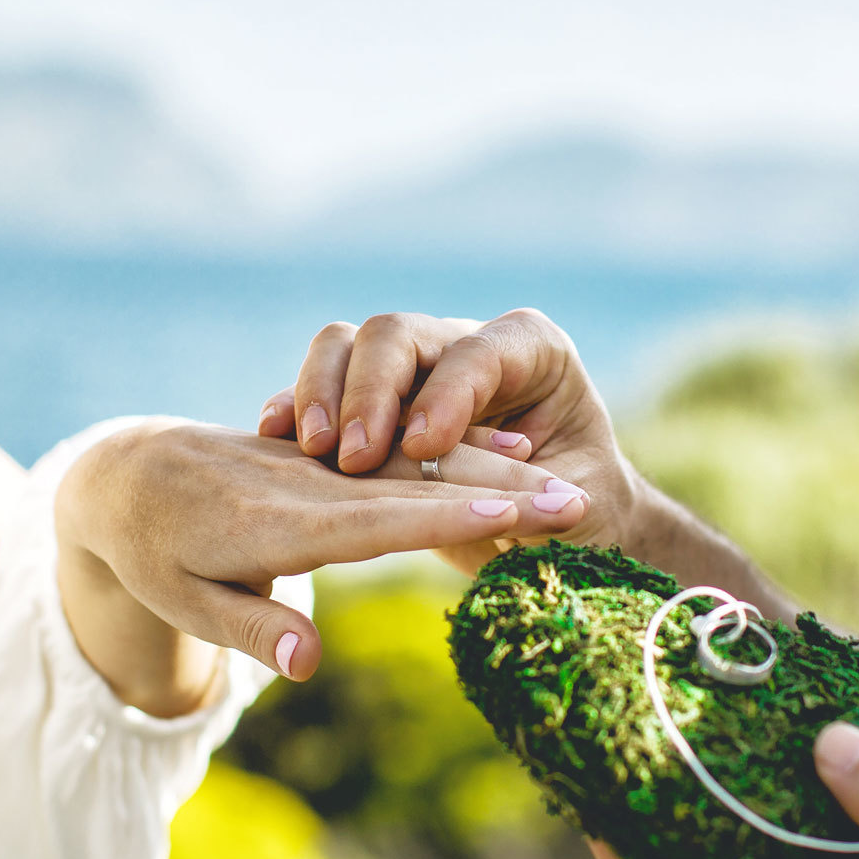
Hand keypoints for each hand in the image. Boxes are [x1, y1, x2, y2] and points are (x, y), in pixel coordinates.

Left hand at [58, 419, 588, 683]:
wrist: (127, 473)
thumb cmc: (153, 554)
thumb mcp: (185, 603)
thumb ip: (254, 630)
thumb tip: (311, 664)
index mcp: (276, 523)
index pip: (380, 520)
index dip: (454, 516)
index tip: (518, 512)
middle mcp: (310, 484)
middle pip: (419, 486)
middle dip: (499, 493)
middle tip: (579, 502)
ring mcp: (323, 462)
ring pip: (421, 463)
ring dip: (493, 471)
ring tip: (564, 483)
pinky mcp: (329, 451)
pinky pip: (403, 452)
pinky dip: (459, 452)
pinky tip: (512, 456)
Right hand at [257, 310, 643, 553]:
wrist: (560, 524)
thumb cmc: (586, 512)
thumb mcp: (583, 509)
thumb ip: (550, 510)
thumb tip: (511, 519)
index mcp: (532, 353)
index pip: (478, 354)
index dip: (447, 394)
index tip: (422, 445)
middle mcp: (464, 347)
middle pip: (398, 335)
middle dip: (370, 390)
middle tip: (352, 456)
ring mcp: (412, 370)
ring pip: (348, 348)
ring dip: (323, 393)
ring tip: (312, 447)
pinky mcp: (373, 405)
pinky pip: (322, 389)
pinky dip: (297, 408)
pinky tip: (272, 434)